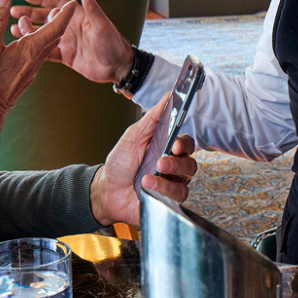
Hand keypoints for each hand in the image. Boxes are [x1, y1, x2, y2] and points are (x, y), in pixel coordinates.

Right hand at [0, 0, 77, 128]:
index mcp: (30, 50)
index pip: (55, 28)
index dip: (64, 14)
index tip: (71, 3)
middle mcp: (35, 59)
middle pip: (53, 36)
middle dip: (55, 19)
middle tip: (54, 7)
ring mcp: (30, 68)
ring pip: (43, 45)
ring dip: (41, 30)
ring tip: (28, 19)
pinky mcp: (24, 75)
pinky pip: (35, 54)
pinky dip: (32, 41)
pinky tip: (20, 40)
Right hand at [10, 0, 134, 84]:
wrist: (117, 68)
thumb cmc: (113, 44)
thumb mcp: (102, 25)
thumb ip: (92, 7)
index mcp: (77, 17)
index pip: (57, 4)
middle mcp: (70, 27)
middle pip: (45, 17)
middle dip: (29, 13)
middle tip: (13, 11)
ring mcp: (67, 42)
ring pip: (43, 34)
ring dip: (28, 30)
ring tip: (13, 28)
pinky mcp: (66, 56)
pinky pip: (46, 50)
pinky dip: (34, 47)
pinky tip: (23, 46)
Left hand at [89, 92, 198, 225]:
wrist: (107, 191)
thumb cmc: (121, 164)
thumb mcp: (133, 136)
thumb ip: (153, 116)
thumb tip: (169, 95)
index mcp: (167, 149)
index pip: (186, 144)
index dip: (184, 144)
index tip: (174, 145)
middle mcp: (173, 168)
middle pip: (190, 164)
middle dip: (176, 163)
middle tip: (160, 162)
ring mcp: (171, 185)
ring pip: (185, 182)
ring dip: (166, 179)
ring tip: (147, 178)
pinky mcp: (168, 202)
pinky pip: (176, 198)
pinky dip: (161, 191)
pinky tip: (147, 188)